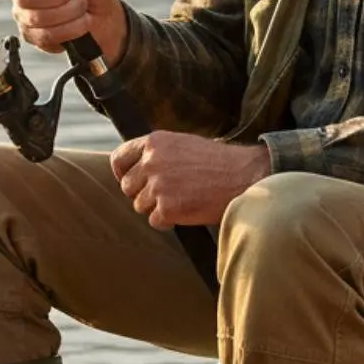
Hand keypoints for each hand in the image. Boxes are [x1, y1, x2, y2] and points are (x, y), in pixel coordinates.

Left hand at [111, 132, 272, 228]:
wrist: (244, 177)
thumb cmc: (218, 162)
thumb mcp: (183, 145)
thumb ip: (158, 154)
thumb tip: (137, 170)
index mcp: (154, 142)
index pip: (119, 158)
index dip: (122, 173)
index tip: (131, 182)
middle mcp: (152, 161)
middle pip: (128, 187)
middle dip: (143, 194)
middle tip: (167, 195)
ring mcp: (158, 185)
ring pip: (140, 206)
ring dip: (157, 208)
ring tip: (183, 200)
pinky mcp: (167, 207)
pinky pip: (155, 221)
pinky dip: (168, 222)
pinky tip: (187, 212)